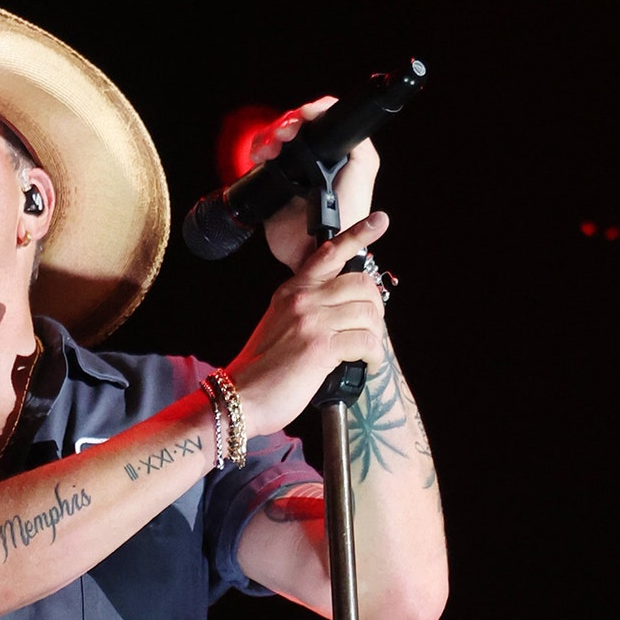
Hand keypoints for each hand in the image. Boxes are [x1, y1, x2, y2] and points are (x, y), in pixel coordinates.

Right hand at [228, 211, 388, 433]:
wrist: (241, 397)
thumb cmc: (261, 369)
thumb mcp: (278, 324)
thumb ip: (305, 309)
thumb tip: (343, 310)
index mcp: (292, 290)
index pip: (328, 252)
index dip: (358, 234)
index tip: (379, 221)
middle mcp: (302, 299)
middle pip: (362, 284)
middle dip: (375, 308)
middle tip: (369, 329)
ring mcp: (311, 321)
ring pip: (369, 313)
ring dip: (375, 336)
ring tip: (367, 353)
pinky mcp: (321, 347)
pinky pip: (367, 342)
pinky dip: (374, 357)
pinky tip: (367, 365)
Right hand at [252, 97, 380, 273]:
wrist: (316, 249)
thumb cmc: (347, 216)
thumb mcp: (362, 173)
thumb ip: (360, 147)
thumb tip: (347, 124)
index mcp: (339, 151)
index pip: (325, 116)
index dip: (312, 111)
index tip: (303, 117)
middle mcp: (317, 155)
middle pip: (297, 123)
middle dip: (287, 124)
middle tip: (282, 136)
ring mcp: (295, 167)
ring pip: (277, 136)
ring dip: (270, 137)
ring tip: (268, 151)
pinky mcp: (276, 179)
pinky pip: (263, 156)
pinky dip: (259, 151)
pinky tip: (260, 158)